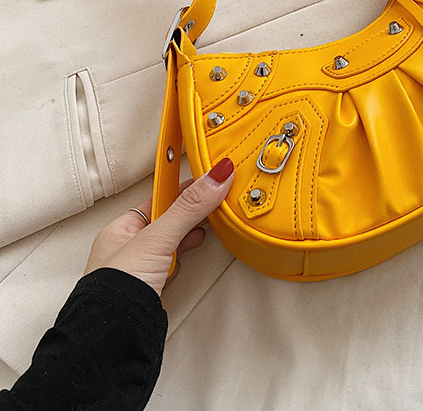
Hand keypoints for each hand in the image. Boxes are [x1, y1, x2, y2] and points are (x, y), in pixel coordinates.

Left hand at [83, 158, 234, 296]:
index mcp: (120, 229)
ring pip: (174, 243)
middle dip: (192, 213)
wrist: (114, 338)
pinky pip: (176, 264)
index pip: (158, 198)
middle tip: (217, 200)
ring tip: (212, 225)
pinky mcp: (154, 289)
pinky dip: (188, 258)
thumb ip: (188, 207)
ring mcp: (141, 270)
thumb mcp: (158, 238)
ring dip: (191, 237)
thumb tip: (217, 175)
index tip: (209, 178)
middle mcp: (129, 248)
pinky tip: (196, 256)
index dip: (183, 188)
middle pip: (169, 220)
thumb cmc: (118, 289)